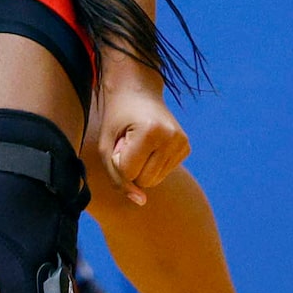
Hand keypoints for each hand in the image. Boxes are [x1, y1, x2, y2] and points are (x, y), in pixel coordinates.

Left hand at [91, 82, 189, 205]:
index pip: (129, 173)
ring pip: (154, 180)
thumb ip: (117, 177)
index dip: (118, 161)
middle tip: (128, 142)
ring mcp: (182, 142)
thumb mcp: (105, 145)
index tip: (118, 141)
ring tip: (138, 143)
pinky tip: (149, 144)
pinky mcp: (186, 147)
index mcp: (151, 131)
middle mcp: (172, 137)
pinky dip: (152, 164)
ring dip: (141, 167)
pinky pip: (163, 173)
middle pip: (144, 181)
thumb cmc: (116, 118)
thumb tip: (141, 202)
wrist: (137, 90)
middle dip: (131, 168)